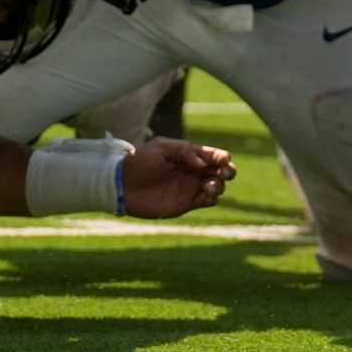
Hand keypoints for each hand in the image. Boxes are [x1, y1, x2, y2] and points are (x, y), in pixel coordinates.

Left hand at [121, 138, 235, 218]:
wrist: (122, 184)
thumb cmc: (139, 162)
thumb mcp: (160, 148)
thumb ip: (184, 151)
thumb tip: (203, 162)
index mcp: (189, 155)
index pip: (213, 155)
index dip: (222, 156)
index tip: (222, 159)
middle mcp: (193, 171)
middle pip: (221, 171)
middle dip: (228, 171)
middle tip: (224, 172)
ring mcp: (191, 187)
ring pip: (217, 187)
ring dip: (219, 185)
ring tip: (209, 185)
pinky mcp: (187, 203)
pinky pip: (207, 201)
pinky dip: (212, 198)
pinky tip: (206, 195)